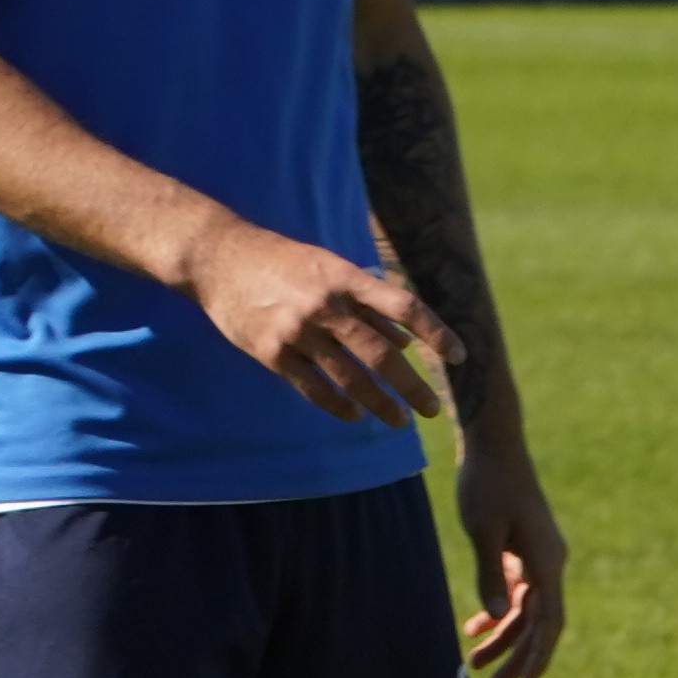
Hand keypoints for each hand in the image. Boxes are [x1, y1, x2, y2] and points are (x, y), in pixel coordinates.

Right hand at [188, 219, 450, 424]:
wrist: (217, 257)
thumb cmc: (284, 262)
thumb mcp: (330, 268)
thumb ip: (368, 304)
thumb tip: (407, 342)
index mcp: (345, 278)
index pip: (404, 307)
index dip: (436, 332)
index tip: (459, 356)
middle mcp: (324, 305)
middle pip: (381, 353)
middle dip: (412, 386)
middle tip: (432, 408)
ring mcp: (296, 330)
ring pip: (349, 377)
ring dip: (380, 403)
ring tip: (400, 420)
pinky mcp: (270, 351)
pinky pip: (312, 387)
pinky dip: (338, 405)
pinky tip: (355, 415)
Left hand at [452, 442, 569, 677]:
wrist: (495, 446)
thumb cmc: (488, 484)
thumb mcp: (484, 531)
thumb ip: (491, 575)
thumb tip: (497, 615)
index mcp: (547, 562)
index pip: (549, 621)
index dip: (537, 655)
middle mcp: (550, 563)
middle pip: (538, 622)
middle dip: (516, 655)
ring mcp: (539, 557)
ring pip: (526, 609)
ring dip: (503, 636)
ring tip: (475, 662)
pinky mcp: (525, 549)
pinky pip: (517, 590)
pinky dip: (499, 609)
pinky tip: (474, 624)